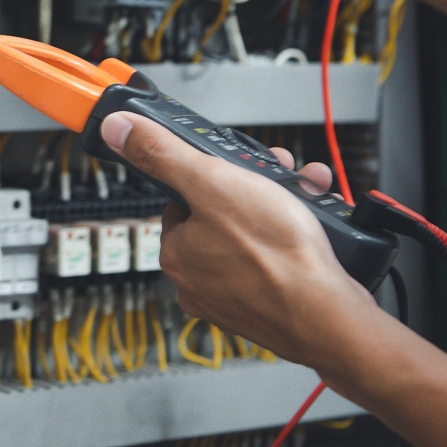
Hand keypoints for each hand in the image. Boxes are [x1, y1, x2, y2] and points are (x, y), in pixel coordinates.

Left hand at [100, 111, 375, 370]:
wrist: (328, 316)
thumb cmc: (274, 256)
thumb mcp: (213, 182)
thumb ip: (163, 153)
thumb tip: (117, 130)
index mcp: (177, 252)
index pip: (183, 197)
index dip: (214, 173)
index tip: (239, 166)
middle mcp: (199, 280)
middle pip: (222, 212)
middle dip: (255, 186)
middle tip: (278, 176)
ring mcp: (236, 297)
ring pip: (255, 233)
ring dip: (282, 204)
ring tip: (303, 193)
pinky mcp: (269, 305)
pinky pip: (277, 257)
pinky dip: (296, 235)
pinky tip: (316, 224)